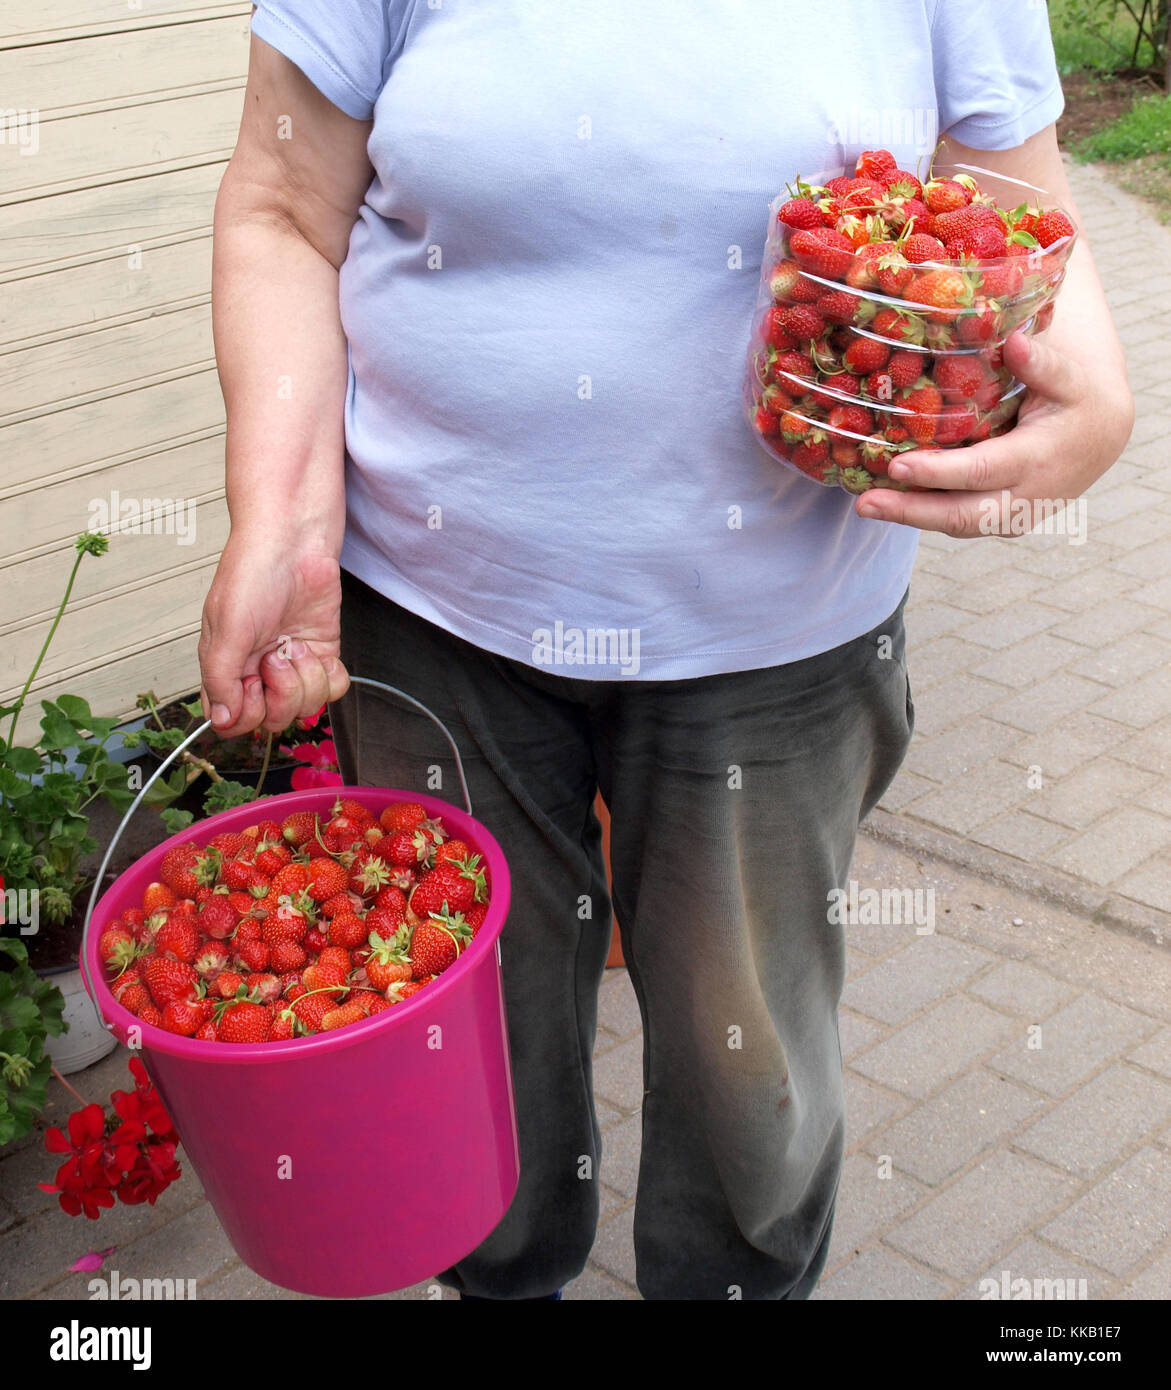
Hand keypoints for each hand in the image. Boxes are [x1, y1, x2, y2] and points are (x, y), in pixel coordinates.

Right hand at [198, 533, 349, 737]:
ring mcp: (292, 663)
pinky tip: (319, 652)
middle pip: (274, 719)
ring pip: (306, 706)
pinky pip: (332, 689)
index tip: (252, 685)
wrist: (295, 541)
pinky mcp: (321, 652)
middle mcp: (258, 669)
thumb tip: (221, 719)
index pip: (234, 720)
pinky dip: (330, 676)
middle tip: (276, 657)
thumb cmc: (252, 573)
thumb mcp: (226, 628)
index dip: (248, 714)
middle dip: (282, 693)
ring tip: (295, 644)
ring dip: (307, 679)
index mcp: (226, 666)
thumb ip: (221, 677)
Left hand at [853, 331, 1134, 535]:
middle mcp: (1027, 497)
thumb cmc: (1078, 400)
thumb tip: (1015, 341)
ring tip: (866, 505)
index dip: (938, 473)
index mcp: (1039, 459)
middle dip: (912, 512)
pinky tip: (889, 502)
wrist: (1101, 438)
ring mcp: (1015, 517)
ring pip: (958, 526)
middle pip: (963, 515)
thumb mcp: (1069, 378)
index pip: (982, 471)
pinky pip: (960, 523)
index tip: (897, 467)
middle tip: (865, 503)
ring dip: (910, 518)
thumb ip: (1042, 364)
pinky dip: (924, 515)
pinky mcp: (1003, 524)